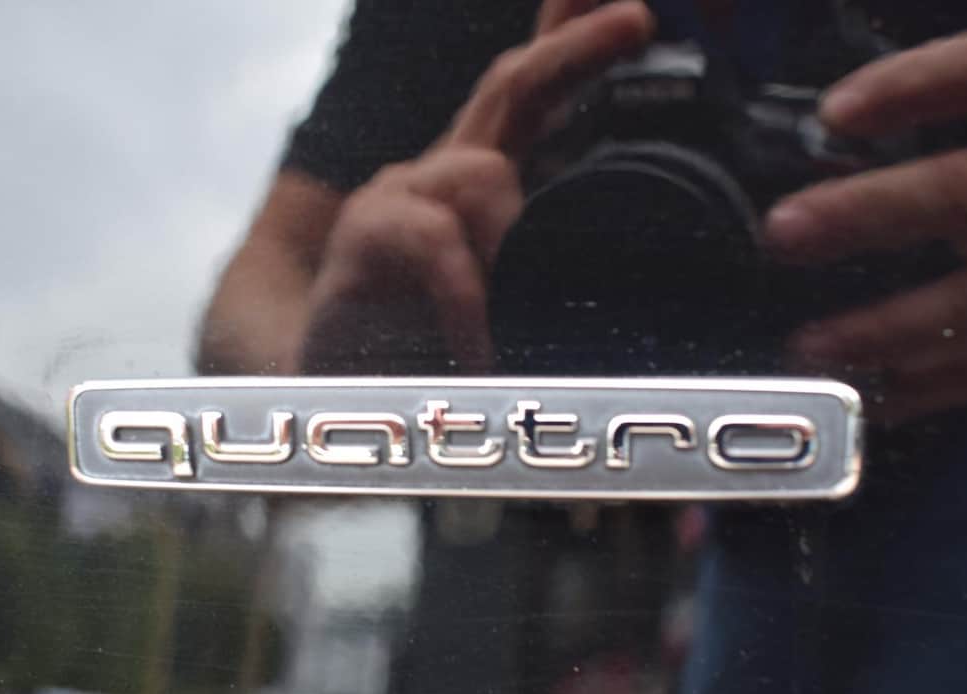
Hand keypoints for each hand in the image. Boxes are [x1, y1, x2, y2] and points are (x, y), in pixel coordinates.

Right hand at [302, 0, 654, 373]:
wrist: (326, 382)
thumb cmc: (424, 346)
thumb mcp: (508, 310)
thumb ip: (555, 279)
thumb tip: (640, 296)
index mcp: (487, 183)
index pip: (537, 96)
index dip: (576, 38)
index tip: (637, 12)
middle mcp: (445, 173)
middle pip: (514, 87)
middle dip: (574, 47)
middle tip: (635, 20)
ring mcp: (401, 196)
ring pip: (481, 173)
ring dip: (517, 236)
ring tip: (532, 311)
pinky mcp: (365, 237)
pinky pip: (435, 242)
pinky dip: (467, 296)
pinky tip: (482, 348)